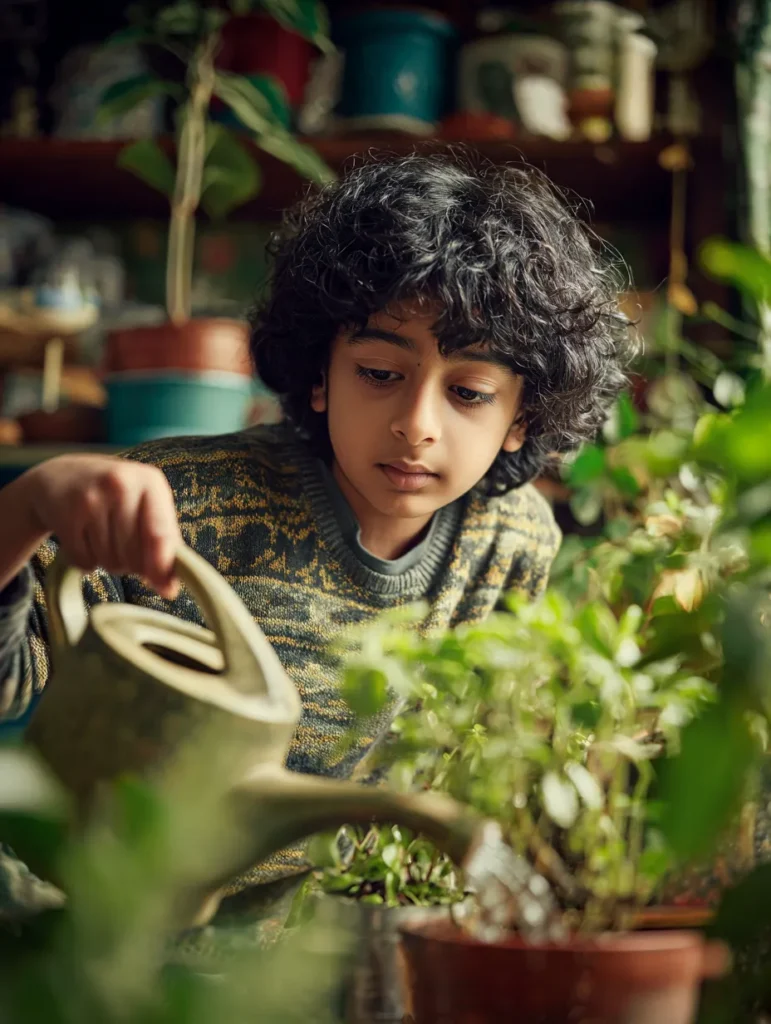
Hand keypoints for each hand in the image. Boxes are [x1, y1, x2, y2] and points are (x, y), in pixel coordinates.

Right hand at [20, 454, 181, 598]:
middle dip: (132, 564)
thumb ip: (164, 543)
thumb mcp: (146, 505)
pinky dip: (86, 561)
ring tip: (104, 539)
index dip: (162, 566)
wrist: (60, 475)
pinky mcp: (65, 514)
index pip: (160, 534)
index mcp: (150, 481)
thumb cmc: (116, 496)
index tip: (165, 589)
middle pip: (134, 554)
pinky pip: (84, 561)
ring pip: (109, 561)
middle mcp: (121, 485)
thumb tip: (169, 589)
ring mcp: (91, 498)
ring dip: (109, 562)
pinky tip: (84, 539)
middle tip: (125, 548)